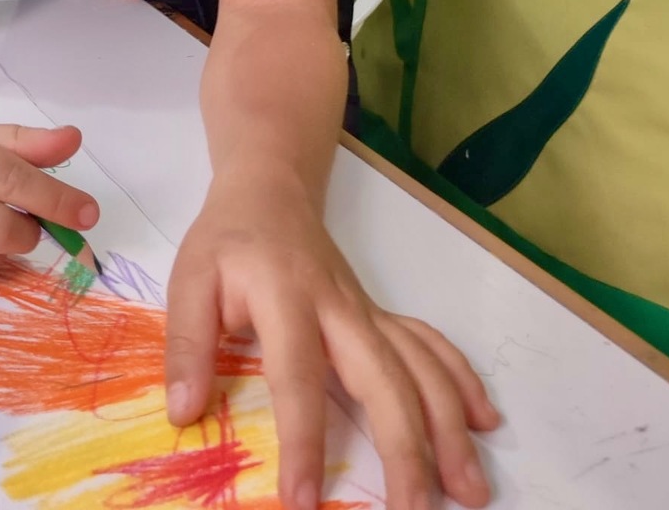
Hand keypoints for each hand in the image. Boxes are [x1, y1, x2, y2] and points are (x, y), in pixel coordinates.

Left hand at [164, 168, 498, 509]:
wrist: (270, 190)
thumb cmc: (227, 241)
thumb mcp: (189, 279)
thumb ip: (186, 343)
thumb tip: (186, 412)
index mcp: (285, 298)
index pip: (298, 376)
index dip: (304, 439)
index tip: (305, 500)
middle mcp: (339, 306)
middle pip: (384, 376)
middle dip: (406, 446)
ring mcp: (366, 310)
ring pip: (418, 365)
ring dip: (448, 425)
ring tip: (469, 487)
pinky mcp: (378, 314)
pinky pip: (428, 344)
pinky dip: (460, 380)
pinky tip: (482, 421)